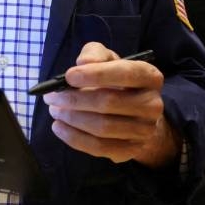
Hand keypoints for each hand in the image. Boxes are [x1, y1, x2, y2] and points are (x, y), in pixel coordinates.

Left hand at [42, 42, 181, 167]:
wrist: (134, 113)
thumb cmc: (116, 80)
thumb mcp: (107, 60)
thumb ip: (95, 54)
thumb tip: (84, 63)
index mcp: (149, 76)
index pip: (126, 73)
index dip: (96, 74)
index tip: (68, 76)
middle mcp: (152, 104)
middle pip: (109, 103)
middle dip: (75, 99)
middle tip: (51, 96)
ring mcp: (145, 130)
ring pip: (102, 127)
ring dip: (72, 118)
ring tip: (55, 110)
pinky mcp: (131, 150)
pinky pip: (99, 147)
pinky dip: (74, 138)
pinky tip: (59, 127)